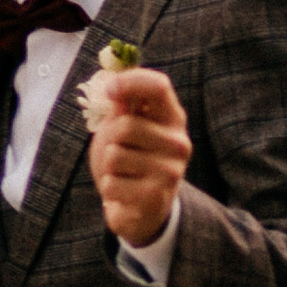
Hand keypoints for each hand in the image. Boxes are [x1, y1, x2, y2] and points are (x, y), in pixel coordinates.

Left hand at [86, 66, 188, 249]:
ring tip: (123, 174)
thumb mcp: (126, 127)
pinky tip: (124, 192)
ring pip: (114, 156)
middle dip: (111, 139)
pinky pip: (111, 183)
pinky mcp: (155, 196)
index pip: (159, 86)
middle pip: (125, 125)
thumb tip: (111, 77)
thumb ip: (122, 104)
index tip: (108, 91)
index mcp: (173, 119)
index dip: (130, 82)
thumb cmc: (132, 159)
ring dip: (108, 167)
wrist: (143, 209)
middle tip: (119, 152)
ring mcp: (170, 171)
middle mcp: (178, 143)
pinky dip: (109, 189)